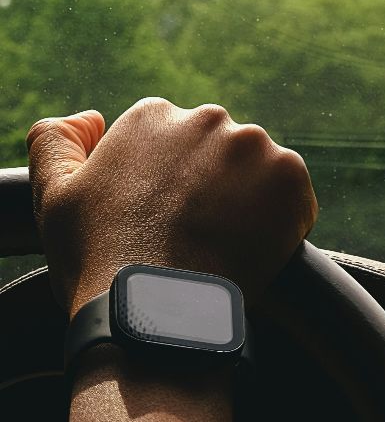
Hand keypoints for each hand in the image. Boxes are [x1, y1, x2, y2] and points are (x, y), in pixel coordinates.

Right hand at [28, 98, 317, 316]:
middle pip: (220, 153)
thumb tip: (90, 119)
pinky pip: (294, 198)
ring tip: (221, 244)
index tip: (164, 217)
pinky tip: (250, 249)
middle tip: (195, 233)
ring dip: (248, 202)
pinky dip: (281, 222)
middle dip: (212, 187)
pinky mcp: (291, 178)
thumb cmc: (99, 256)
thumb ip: (56, 142)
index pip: (174, 143)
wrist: (155, 305)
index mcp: (153, 116)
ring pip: (258, 174)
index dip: (171, 185)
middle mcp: (208, 119)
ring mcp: (254, 146)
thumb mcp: (54, 195)